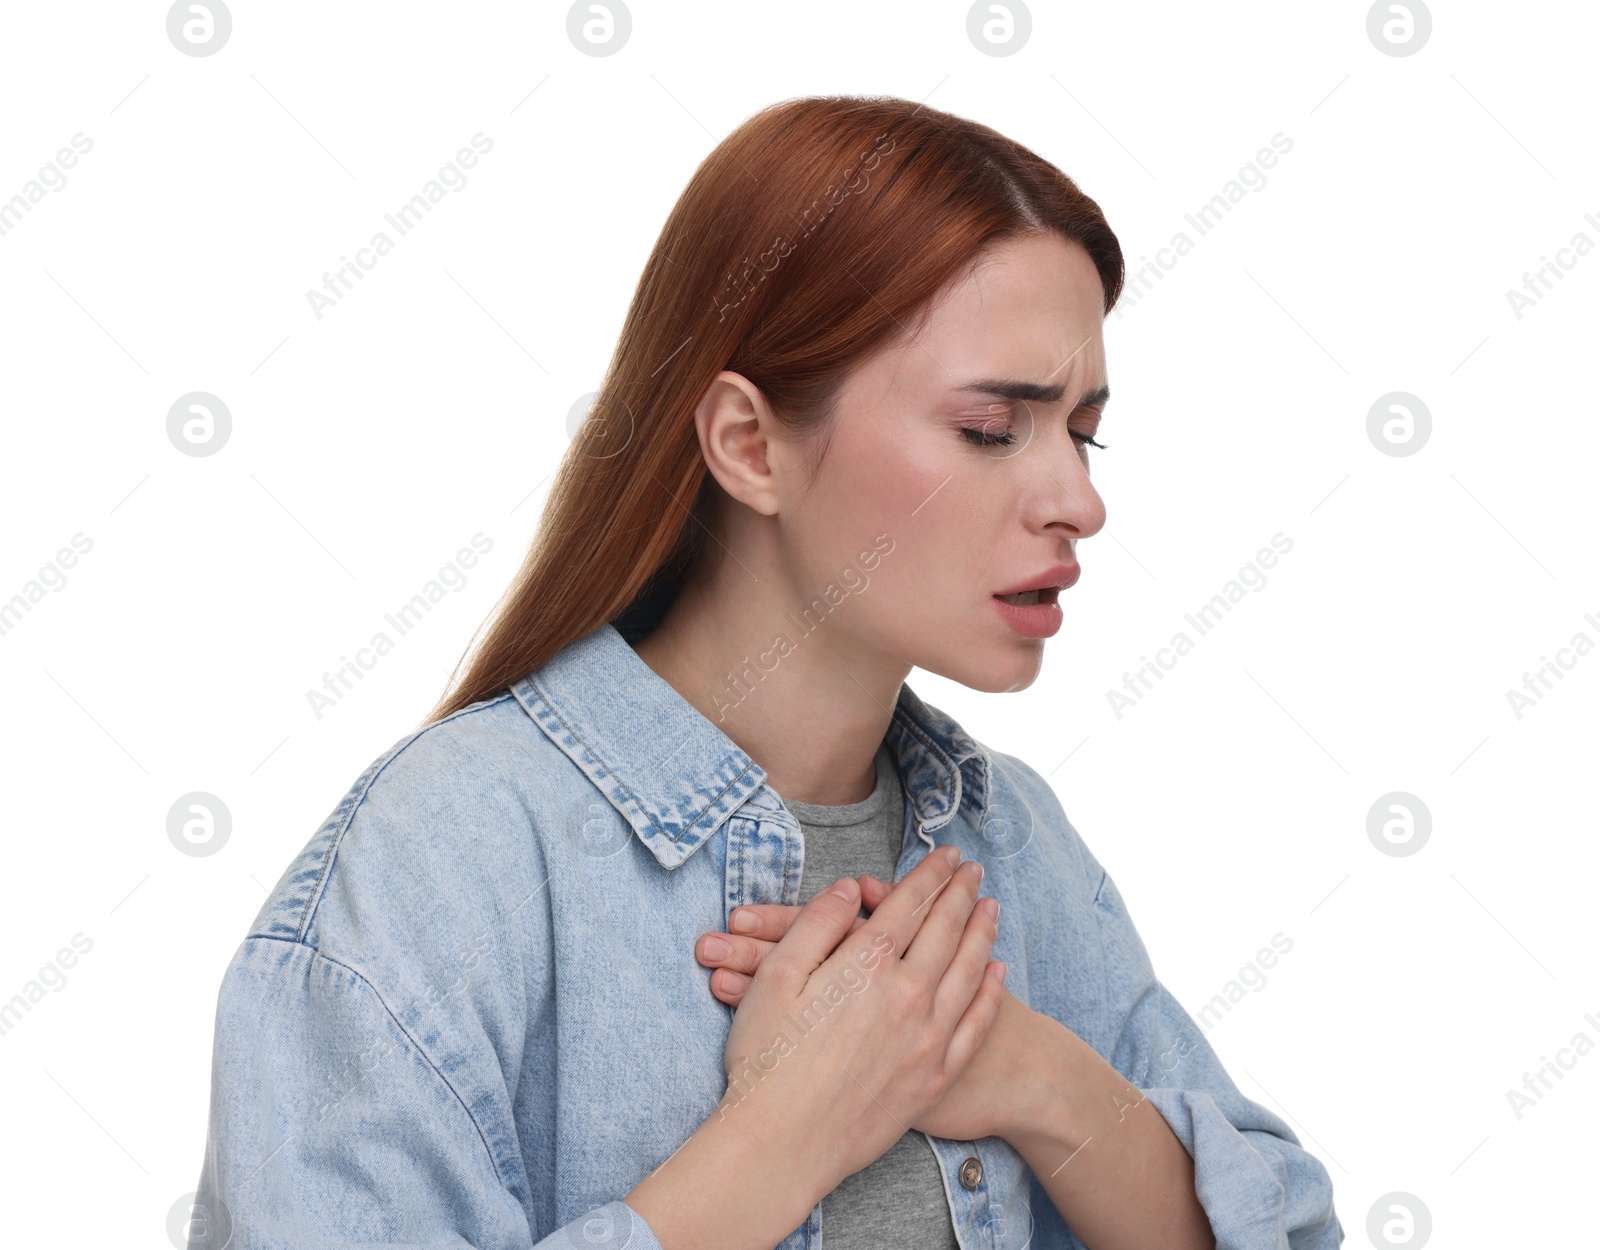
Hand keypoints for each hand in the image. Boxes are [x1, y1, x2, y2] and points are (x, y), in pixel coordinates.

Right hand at [698, 868, 1040, 1142]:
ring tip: (991, 906)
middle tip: (974, 869)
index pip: (908, 905)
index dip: (929, 875)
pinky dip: (989, 993)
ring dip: (982, 933)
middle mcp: (906, 996)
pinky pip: (973, 1025)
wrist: (781, 1146)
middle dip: (961, 893)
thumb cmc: (766, 1061)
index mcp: (865, 966)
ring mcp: (925, 1038)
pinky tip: (995, 973)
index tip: (946, 855)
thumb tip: (850, 889)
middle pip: (944, 930)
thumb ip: (816, 925)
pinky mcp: (933, 1077)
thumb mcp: (774, 979)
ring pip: (967, 971)